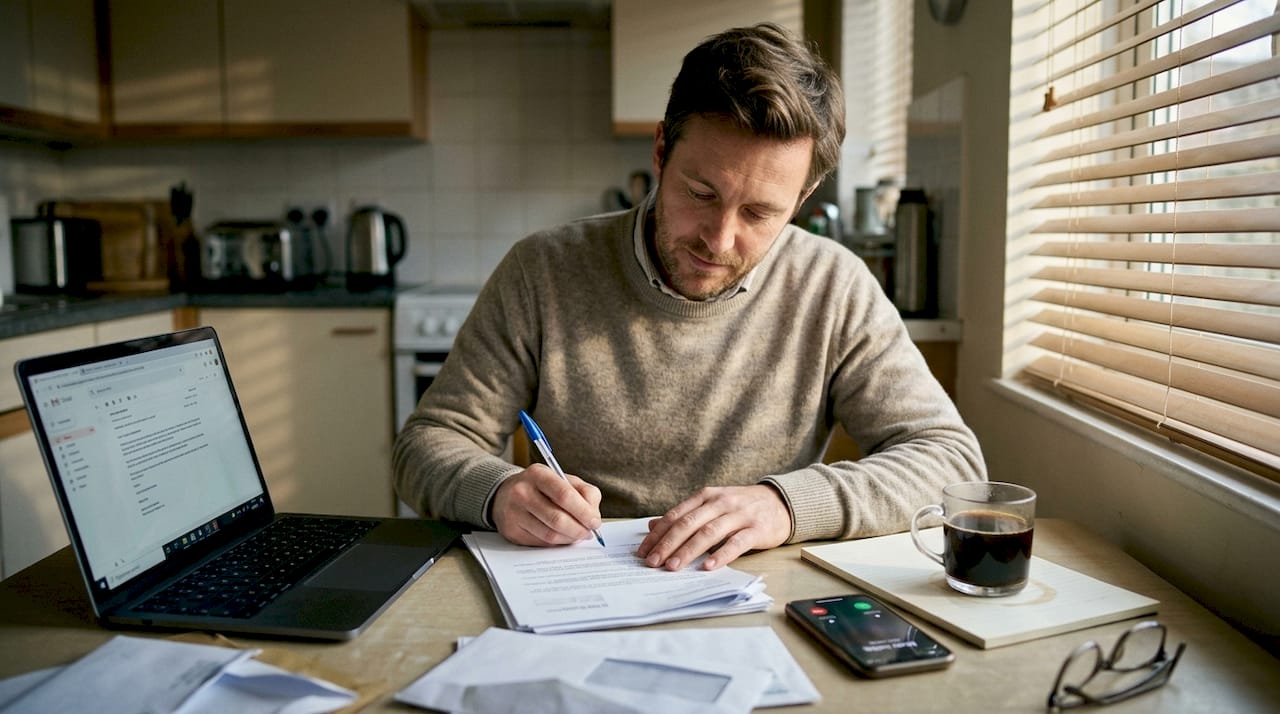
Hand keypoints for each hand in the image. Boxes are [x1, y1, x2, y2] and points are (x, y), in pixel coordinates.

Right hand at [492, 464, 602, 546]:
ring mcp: (514, 513)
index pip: (564, 495)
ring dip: (569, 538)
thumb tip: (593, 516)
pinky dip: (557, 543)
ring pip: (550, 535)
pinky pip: (541, 543)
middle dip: (578, 529)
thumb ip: (585, 493)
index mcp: (538, 474)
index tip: (595, 521)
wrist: (507, 494)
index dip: (583, 511)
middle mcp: (522, 492)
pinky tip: (562, 536)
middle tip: (588, 533)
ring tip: (578, 535)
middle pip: (557, 518)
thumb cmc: (543, 488)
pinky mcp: (512, 531)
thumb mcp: (564, 480)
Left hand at [636, 485, 791, 570]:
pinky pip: (737, 542)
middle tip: (653, 562)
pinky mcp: (757, 529)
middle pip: (689, 523)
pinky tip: (707, 566)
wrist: (780, 502)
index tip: (643, 551)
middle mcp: (721, 502)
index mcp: (706, 496)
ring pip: (709, 532)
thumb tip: (653, 526)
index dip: (658, 533)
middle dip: (668, 543)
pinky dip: (721, 554)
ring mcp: (740, 515)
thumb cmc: (741, 507)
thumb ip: (685, 515)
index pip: (676, 515)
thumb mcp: (711, 506)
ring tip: (673, 567)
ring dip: (688, 550)